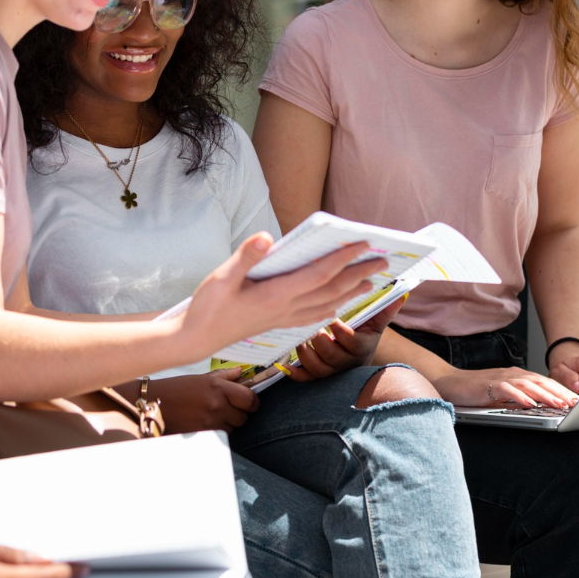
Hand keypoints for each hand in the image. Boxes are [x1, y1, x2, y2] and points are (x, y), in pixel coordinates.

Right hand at [151, 373, 257, 432]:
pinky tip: (206, 423)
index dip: (252, 402)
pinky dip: (218, 431)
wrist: (152, 404)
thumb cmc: (176, 388)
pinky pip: (221, 436)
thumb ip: (224, 376)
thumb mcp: (200, 378)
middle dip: (238, 413)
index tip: (249, 402)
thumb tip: (240, 373)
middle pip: (243, 417)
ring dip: (228, 424)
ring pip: (233, 429)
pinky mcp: (203, 435)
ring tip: (213, 415)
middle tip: (227, 408)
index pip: (249, 399)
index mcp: (218, 387)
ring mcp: (210, 422)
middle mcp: (216, 405)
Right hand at [184, 234, 375, 354]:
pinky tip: (336, 308)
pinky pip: (313, 317)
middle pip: (331, 290)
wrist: (195, 340)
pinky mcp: (277, 324)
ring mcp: (282, 318)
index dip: (343, 259)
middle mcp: (285, 308)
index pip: (318, 274)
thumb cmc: (207, 307)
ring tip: (371, 282)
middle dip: (358, 275)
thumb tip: (268, 236)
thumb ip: (246, 256)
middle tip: (383, 261)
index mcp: (275, 294)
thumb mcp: (221, 277)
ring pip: (326, 305)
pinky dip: (331, 309)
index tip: (363, 244)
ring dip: (351, 293)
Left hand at [288, 293, 406, 381]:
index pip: (352, 342)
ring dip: (306, 355)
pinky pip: (306, 379)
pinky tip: (285, 365)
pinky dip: (295, 373)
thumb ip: (385, 310)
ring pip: (317, 369)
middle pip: (332, 357)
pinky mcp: (317, 378)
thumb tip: (402, 294)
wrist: (356, 359)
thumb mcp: (375, 324)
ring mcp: (332, 372)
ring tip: (301, 340)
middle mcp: (346, 363)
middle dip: (320, 342)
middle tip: (312, 328)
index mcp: (361, 348)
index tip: (333, 317)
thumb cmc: (363, 335)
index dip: (341, 331)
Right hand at [431, 367, 577, 408]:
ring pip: (528, 384)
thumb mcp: (502, 394)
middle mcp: (511, 374)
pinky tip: (529, 404)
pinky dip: (519, 396)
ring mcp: (500, 378)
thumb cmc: (475, 390)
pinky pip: (507, 390)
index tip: (576, 401)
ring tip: (558, 404)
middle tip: (575, 404)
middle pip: (540, 381)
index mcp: (516, 376)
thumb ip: (519, 397)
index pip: (543, 382)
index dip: (561, 390)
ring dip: (545, 394)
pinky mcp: (488, 385)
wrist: (450, 383)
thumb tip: (539, 407)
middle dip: (560, 392)